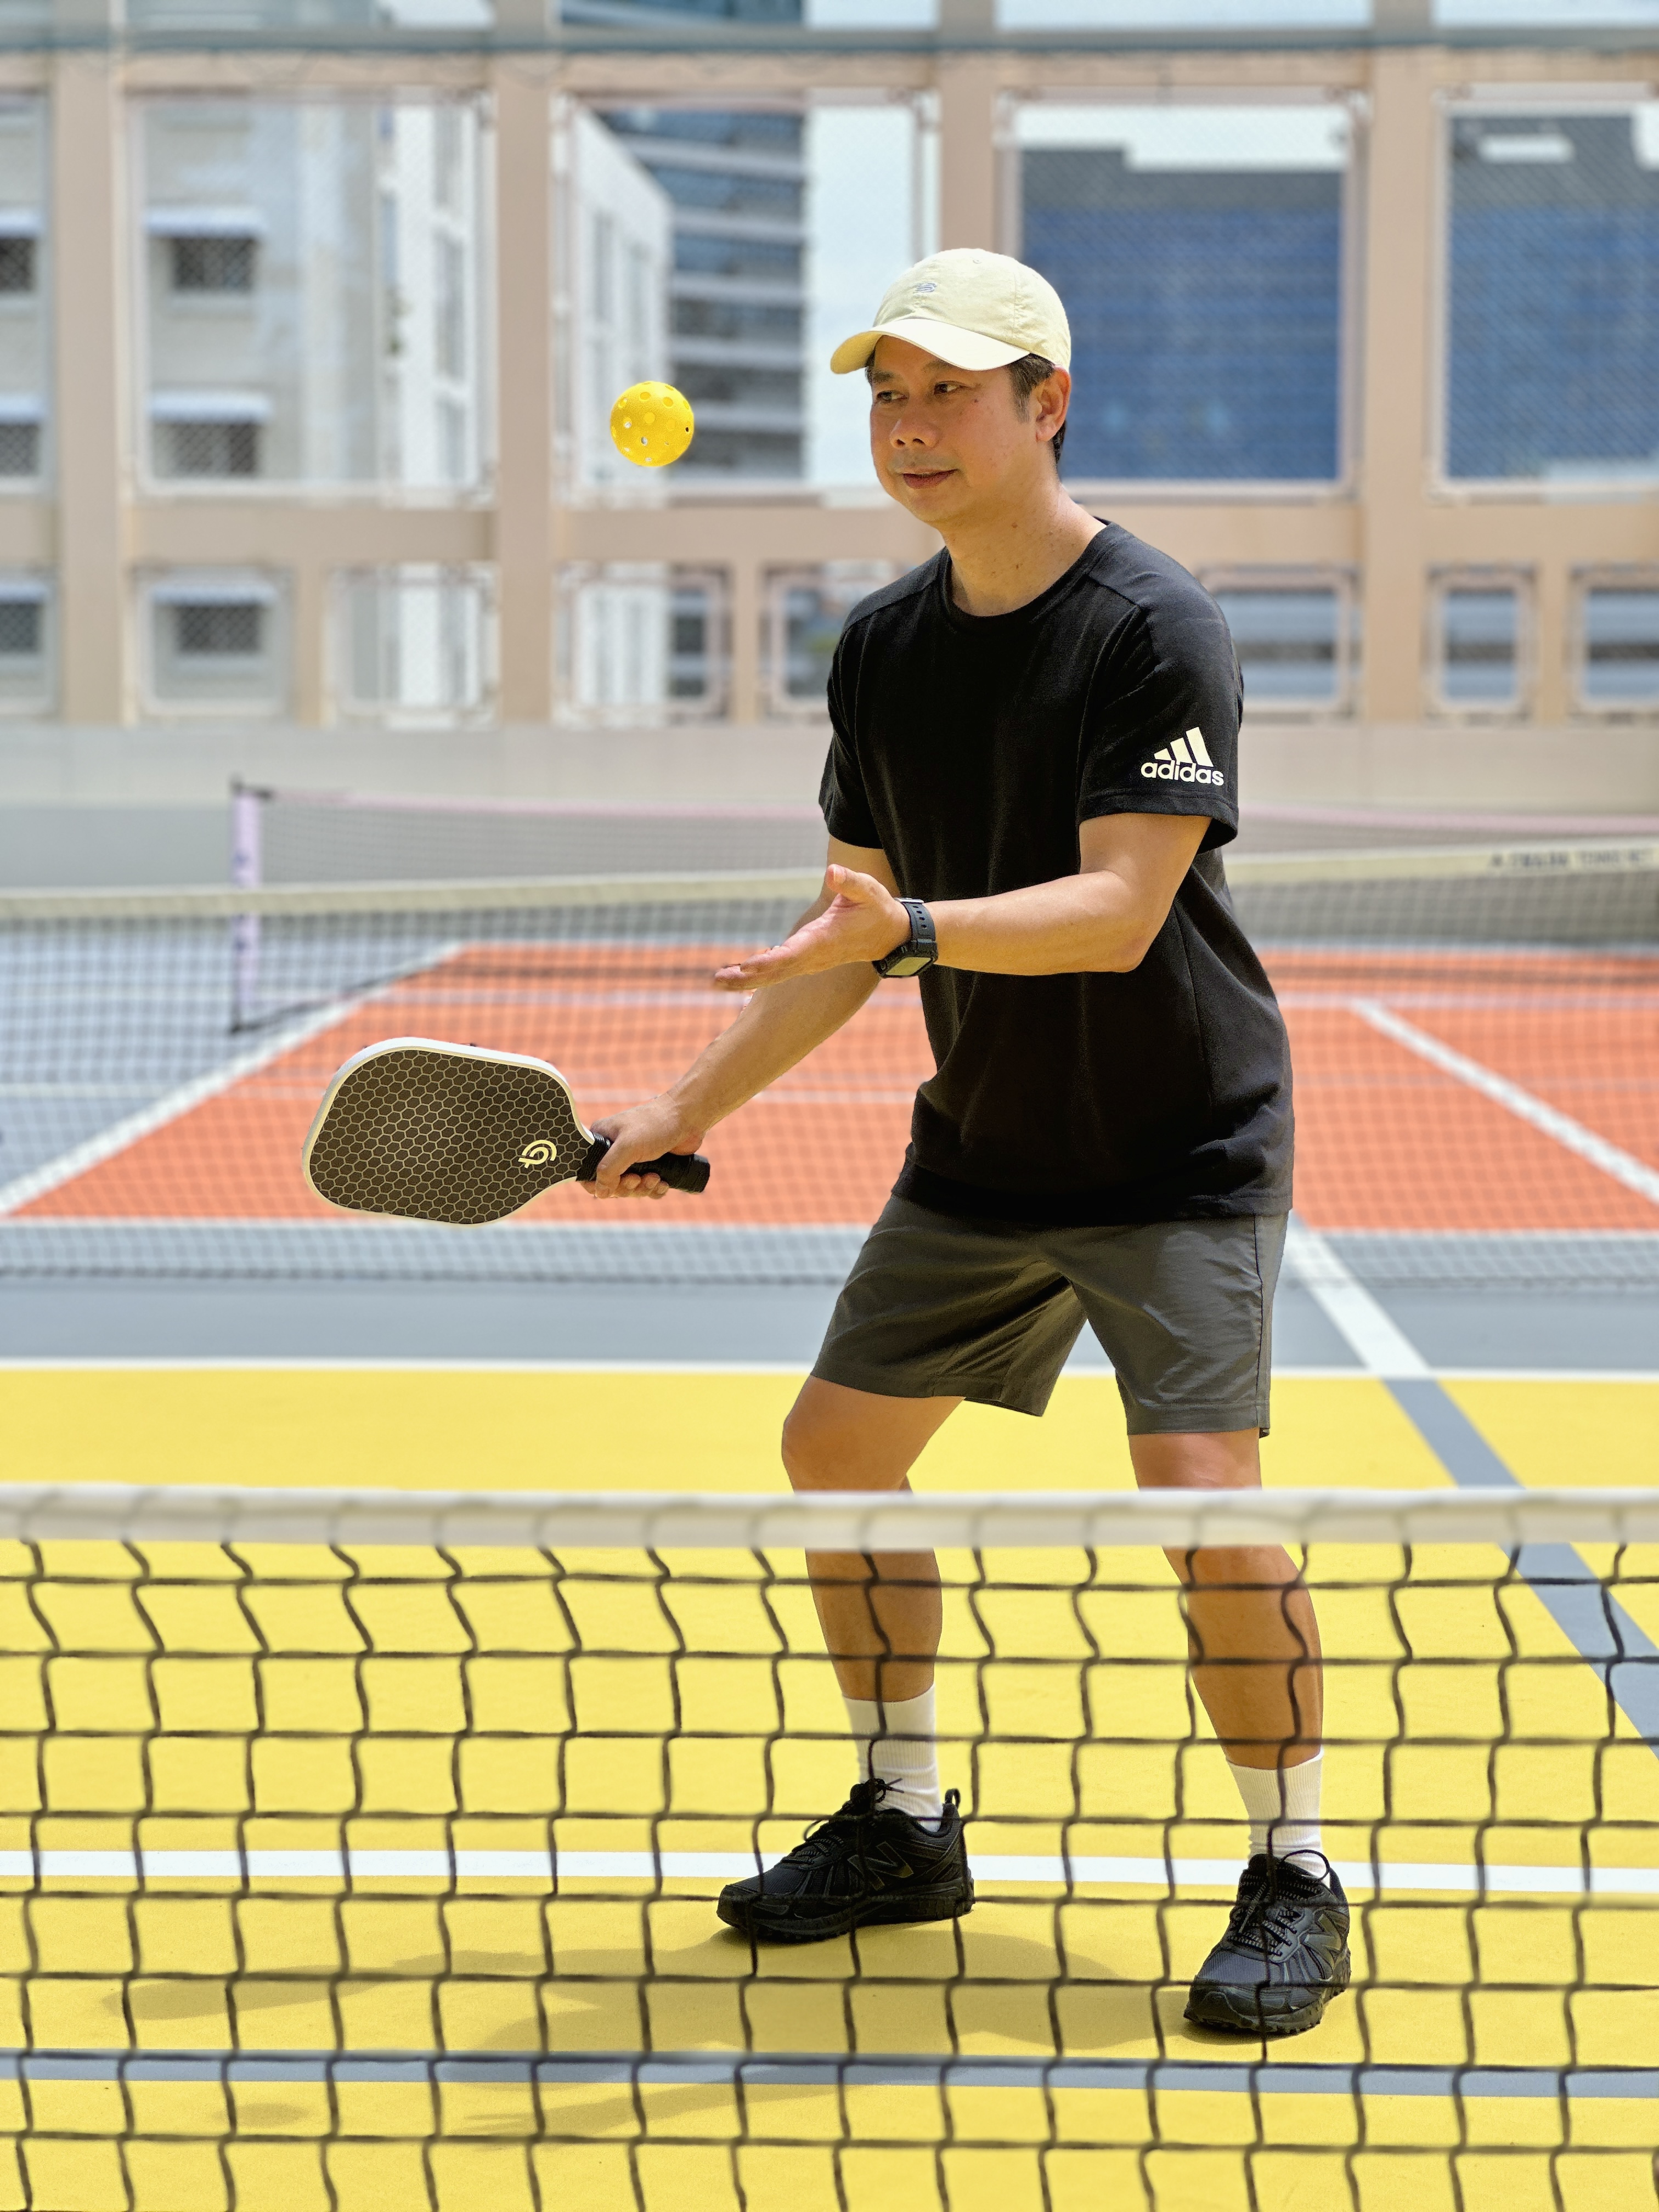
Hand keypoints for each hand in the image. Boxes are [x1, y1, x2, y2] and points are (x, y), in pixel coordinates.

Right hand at [582, 1098, 706, 1200]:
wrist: (688, 1118)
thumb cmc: (655, 1125)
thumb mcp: (627, 1146)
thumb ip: (609, 1169)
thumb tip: (600, 1193)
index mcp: (601, 1140)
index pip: (588, 1170)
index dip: (598, 1184)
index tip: (613, 1186)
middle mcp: (615, 1150)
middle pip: (611, 1184)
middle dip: (627, 1187)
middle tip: (638, 1179)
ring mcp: (634, 1159)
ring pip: (631, 1188)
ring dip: (643, 1189)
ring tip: (655, 1178)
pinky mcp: (652, 1166)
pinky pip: (647, 1188)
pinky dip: (655, 1190)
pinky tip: (663, 1183)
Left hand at [713, 864, 909, 990]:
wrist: (888, 935)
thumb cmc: (876, 909)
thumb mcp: (868, 891)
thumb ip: (850, 881)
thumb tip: (832, 871)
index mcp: (824, 940)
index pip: (793, 954)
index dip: (769, 962)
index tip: (747, 967)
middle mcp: (814, 956)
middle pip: (776, 971)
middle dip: (747, 977)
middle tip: (718, 980)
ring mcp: (809, 961)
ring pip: (774, 975)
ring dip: (746, 980)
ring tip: (717, 980)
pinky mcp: (806, 959)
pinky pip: (778, 971)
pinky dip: (756, 975)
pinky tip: (735, 975)